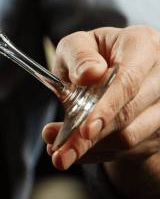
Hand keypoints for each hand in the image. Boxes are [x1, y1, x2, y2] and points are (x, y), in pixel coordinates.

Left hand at [42, 26, 159, 178]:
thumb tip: (89, 74)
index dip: (108, 106)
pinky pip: (131, 150)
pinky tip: (78, 150)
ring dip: (92, 148)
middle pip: (129, 113)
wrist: (108, 72)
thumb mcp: (76, 45)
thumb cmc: (91, 55)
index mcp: (144, 44)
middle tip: (55, 149)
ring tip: (59, 150)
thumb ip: (78, 55)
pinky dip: (100, 153)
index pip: (129, 80)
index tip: (85, 128)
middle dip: (90, 136)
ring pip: (131, 137)